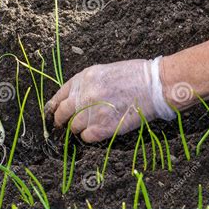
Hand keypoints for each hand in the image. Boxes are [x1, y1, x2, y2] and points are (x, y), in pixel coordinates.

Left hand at [45, 58, 174, 142]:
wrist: (154, 84)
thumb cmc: (134, 75)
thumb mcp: (104, 71)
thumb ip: (86, 84)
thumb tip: (75, 99)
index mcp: (83, 78)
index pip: (59, 95)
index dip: (55, 106)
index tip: (54, 112)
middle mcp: (84, 94)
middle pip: (62, 113)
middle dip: (61, 120)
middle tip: (64, 125)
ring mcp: (92, 111)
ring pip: (74, 127)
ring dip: (80, 128)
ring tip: (92, 125)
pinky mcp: (104, 127)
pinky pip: (87, 137)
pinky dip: (91, 136)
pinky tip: (100, 130)